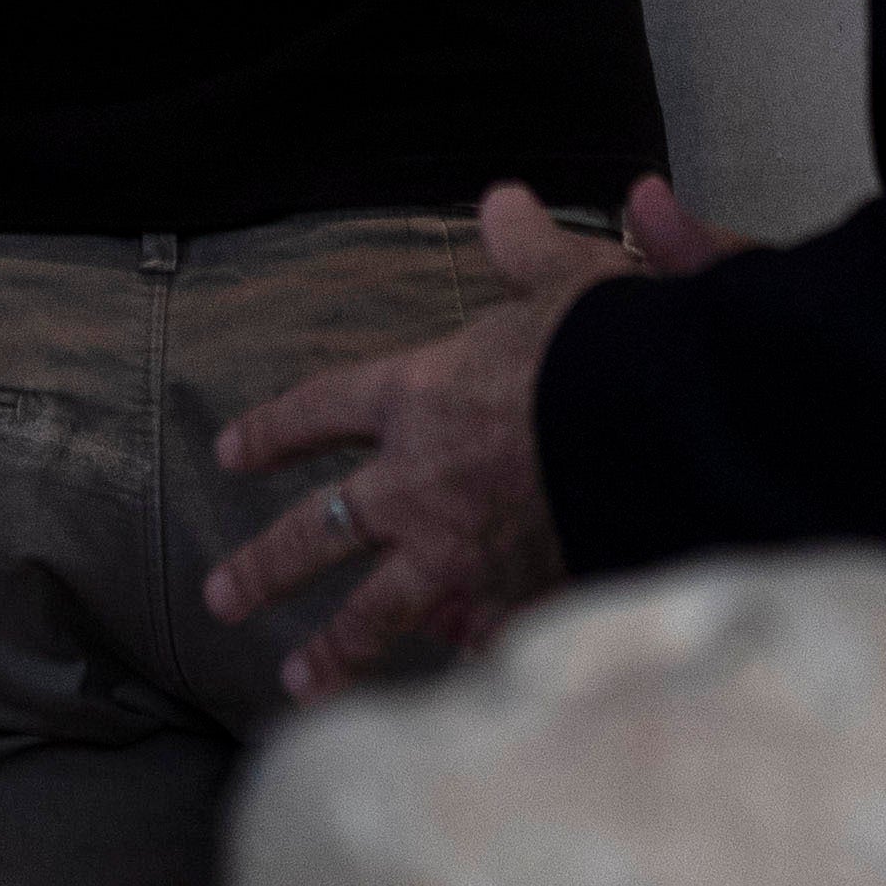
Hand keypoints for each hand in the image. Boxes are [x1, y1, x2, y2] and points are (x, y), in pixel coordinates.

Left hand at [204, 176, 735, 703]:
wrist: (663, 429)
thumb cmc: (609, 345)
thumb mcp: (565, 278)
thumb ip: (526, 249)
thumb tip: (504, 204)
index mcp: (417, 395)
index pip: (321, 410)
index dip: (274, 430)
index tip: (231, 455)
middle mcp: (419, 480)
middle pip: (319, 529)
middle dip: (266, 565)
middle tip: (222, 598)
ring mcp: (461, 549)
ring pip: (376, 608)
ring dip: (336, 647)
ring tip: (298, 681)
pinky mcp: (516, 594)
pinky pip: (474, 632)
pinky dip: (463, 649)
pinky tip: (449, 668)